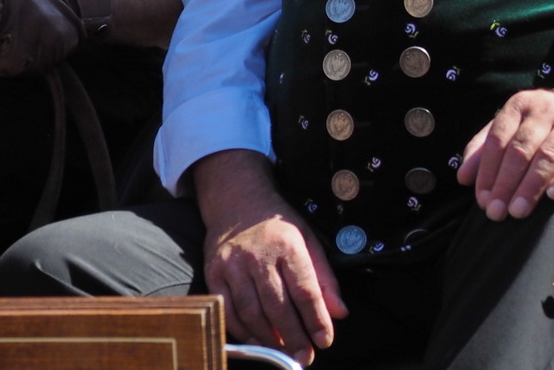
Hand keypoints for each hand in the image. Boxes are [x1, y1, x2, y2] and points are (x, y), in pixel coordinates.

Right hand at [195, 151, 346, 364]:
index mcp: (288, 245)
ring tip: (283, 350)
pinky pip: (227, 310)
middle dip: (294, 336)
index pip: (305, 289)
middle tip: (304, 357)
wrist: (237, 200)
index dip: (316, 319)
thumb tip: (340, 312)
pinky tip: (256, 339)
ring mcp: (233, 264)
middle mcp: (259, 255)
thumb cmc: (277, 226)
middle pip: (278, 306)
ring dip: (268, 338)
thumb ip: (324, 278)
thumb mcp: (308, 240)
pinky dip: (241, 331)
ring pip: (251, 311)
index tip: (324, 340)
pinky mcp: (213, 272)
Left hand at [458, 88, 553, 220]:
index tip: (482, 200)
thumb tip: (463, 178)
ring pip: (549, 155)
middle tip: (496, 212)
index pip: (498, 140)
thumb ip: (486, 148)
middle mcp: (546, 109)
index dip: (487, 171)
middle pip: (521, 149)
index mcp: (520, 105)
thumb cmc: (546, 125)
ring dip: (531, 186)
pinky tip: (553, 196)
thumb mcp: (514, 127)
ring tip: (518, 212)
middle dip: (506, 183)